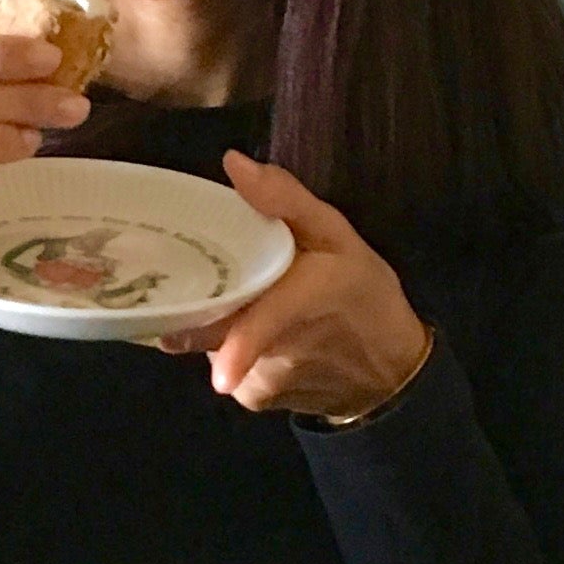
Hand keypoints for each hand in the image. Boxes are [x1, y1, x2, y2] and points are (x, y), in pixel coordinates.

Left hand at [159, 151, 427, 418]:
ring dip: (218, 321)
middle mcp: (276, 350)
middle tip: (188, 278)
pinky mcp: (255, 399)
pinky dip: (229, 347)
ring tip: (247, 301)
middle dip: (192, 305)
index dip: (225, 338)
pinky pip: (222, 364)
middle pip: (211, 329)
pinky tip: (255, 334)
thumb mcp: (338, 235)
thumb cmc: (365, 296)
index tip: (170, 337)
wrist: (392, 374)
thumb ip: (285, 199)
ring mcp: (262, 381)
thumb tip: (232, 164)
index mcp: (302, 301)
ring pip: (212, 344)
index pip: (257, 327)